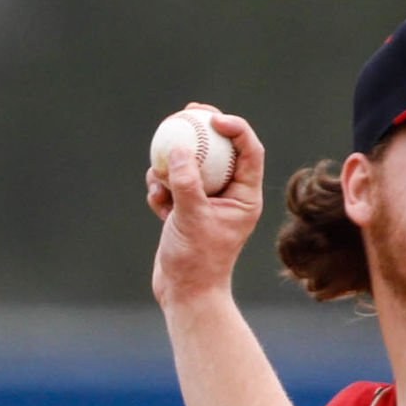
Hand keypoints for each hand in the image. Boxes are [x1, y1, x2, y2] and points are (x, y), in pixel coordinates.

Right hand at [146, 104, 265, 304]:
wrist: (184, 293)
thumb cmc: (196, 261)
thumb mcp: (191, 218)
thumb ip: (186, 182)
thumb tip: (178, 148)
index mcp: (246, 196)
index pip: (249, 150)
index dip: (235, 127)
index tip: (211, 118)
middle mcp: (230, 195)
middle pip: (221, 149)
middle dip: (203, 129)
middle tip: (188, 111)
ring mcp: (207, 201)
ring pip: (191, 165)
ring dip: (171, 165)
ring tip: (159, 178)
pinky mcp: (186, 209)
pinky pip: (172, 184)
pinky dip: (161, 187)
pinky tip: (155, 199)